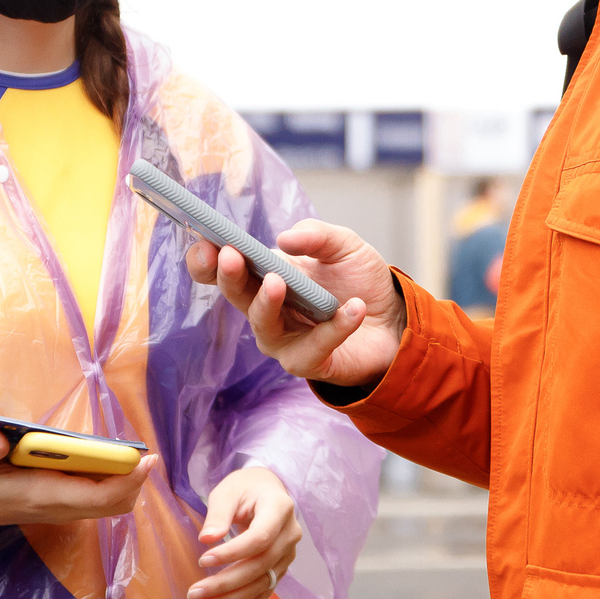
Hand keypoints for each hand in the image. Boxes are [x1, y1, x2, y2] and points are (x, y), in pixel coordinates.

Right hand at [0, 430, 158, 533]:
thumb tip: (0, 437)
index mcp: (41, 495)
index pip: (96, 496)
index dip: (126, 481)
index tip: (146, 460)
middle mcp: (56, 507)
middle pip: (112, 504)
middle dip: (134, 482)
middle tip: (145, 455)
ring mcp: (59, 509)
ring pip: (108, 505)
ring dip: (125, 484)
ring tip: (132, 456)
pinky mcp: (57, 504)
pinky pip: (96, 500)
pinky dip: (112, 484)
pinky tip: (110, 461)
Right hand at [185, 220, 402, 386]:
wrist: (394, 319)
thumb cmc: (358, 281)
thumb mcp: (344, 246)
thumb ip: (317, 235)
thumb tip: (284, 239)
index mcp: (264, 275)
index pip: (221, 270)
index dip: (205, 259)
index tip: (207, 242)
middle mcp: (265, 309)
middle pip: (236, 295)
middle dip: (230, 275)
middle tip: (231, 256)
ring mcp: (283, 339)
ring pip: (262, 325)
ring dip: (267, 303)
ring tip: (279, 282)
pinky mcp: (310, 362)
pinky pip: (315, 347)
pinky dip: (335, 327)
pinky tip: (354, 308)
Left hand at [190, 467, 299, 598]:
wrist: (267, 491)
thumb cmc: (245, 488)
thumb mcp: (228, 491)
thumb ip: (218, 513)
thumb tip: (206, 539)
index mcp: (280, 509)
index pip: (259, 538)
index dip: (232, 553)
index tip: (202, 560)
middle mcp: (290, 535)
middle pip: (260, 566)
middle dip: (225, 583)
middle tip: (193, 593)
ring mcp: (288, 555)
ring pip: (261, 585)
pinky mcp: (280, 569)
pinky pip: (263, 593)